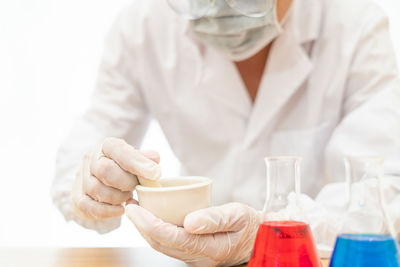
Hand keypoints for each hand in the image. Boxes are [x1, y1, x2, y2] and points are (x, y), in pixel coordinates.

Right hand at [71, 137, 160, 219]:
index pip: (119, 150)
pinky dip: (107, 211)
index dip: (138, 162)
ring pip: (96, 189)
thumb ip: (144, 158)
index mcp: (106, 145)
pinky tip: (120, 210)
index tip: (156, 173)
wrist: (100, 176)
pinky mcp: (77, 196)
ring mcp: (81, 177)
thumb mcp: (134, 157)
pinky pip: (88, 206)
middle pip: (105, 170)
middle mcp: (90, 158)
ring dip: (118, 197)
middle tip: (136, 187)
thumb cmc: (123, 166)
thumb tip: (154, 159)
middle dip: (126, 182)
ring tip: (129, 197)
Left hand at [126, 202, 260, 266]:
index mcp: (209, 249)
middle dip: (140, 225)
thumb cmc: (250, 225)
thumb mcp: (238, 215)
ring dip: (145, 228)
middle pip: (160, 243)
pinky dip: (155, 229)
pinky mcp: (192, 251)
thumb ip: (215, 218)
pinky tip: (151, 216)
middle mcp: (198, 257)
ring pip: (162, 245)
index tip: (134, 209)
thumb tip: (189, 222)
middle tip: (129, 205)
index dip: (148, 223)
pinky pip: (168, 242)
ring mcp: (194, 256)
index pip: (170, 238)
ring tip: (135, 208)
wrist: (259, 239)